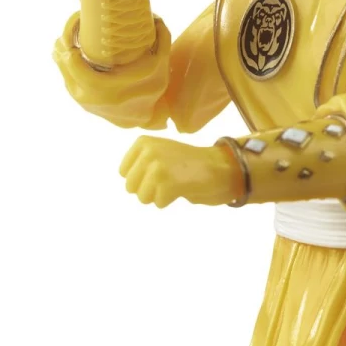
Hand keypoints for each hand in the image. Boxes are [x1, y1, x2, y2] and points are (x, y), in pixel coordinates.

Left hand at [119, 135, 241, 207]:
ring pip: (142, 197)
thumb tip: (128, 186)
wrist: (221, 167)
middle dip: (148, 190)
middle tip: (169, 180)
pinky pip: (158, 203)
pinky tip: (183, 189)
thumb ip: (142, 163)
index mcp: (143, 142)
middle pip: (130, 187)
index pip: (124, 173)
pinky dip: (170, 201)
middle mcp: (148, 152)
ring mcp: (157, 167)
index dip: (141, 179)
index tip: (160, 172)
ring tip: (176, 184)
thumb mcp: (161, 153)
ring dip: (159, 196)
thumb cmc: (190, 165)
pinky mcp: (167, 184)